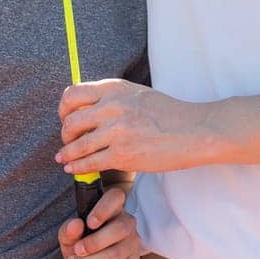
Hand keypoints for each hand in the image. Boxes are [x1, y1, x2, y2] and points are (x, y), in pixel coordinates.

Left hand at [56, 79, 207, 175]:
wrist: (195, 130)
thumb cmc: (169, 113)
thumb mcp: (138, 94)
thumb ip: (113, 98)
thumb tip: (87, 110)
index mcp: (115, 88)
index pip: (73, 95)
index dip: (64, 110)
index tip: (66, 119)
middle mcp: (112, 106)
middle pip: (70, 121)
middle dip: (65, 135)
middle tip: (68, 141)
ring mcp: (117, 131)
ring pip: (77, 145)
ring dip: (67, 154)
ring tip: (64, 159)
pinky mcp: (123, 155)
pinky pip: (89, 163)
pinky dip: (77, 168)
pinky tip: (74, 169)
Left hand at [56, 184, 141, 258]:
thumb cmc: (79, 241)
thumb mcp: (68, 234)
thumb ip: (68, 229)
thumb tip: (75, 224)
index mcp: (112, 208)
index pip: (115, 197)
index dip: (104, 209)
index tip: (89, 223)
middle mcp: (127, 222)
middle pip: (120, 229)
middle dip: (94, 243)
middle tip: (76, 251)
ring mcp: (133, 242)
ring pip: (117, 253)